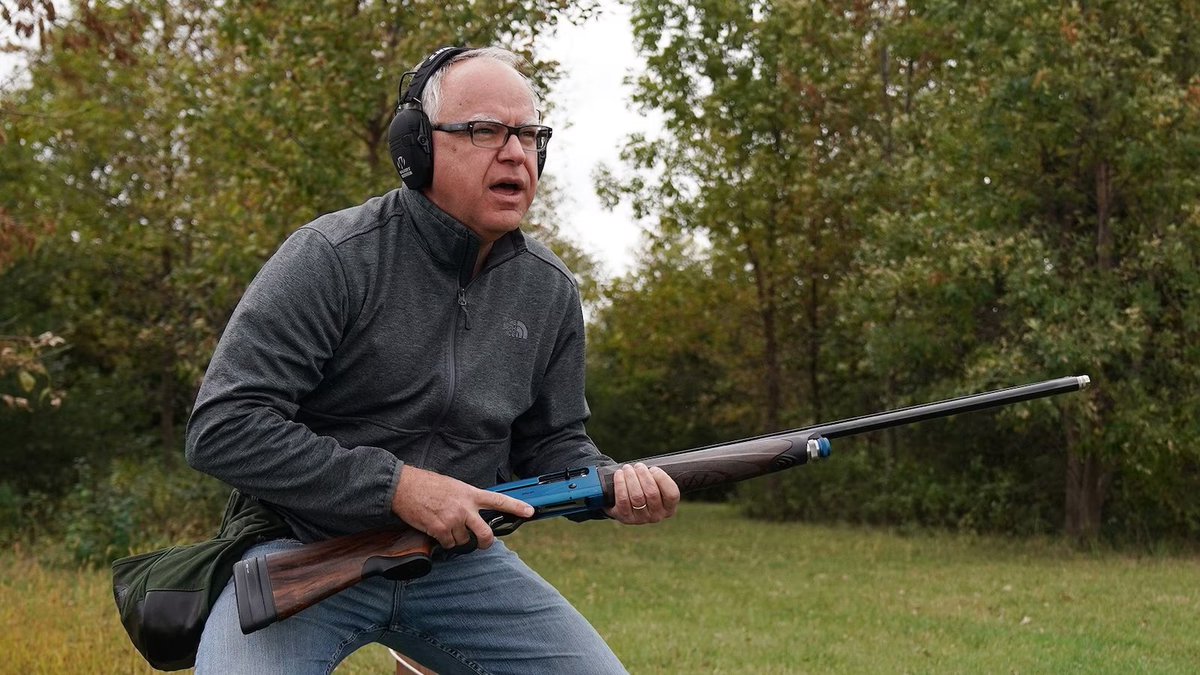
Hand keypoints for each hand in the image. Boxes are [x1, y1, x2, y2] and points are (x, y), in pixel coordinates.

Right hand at [391, 465, 533, 550]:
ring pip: (464, 541)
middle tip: (483, 543)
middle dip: (486, 542)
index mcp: (470, 493)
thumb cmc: (428, 485)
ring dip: (457, 540)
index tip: (530, 511)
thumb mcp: (454, 487)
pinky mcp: (439, 529)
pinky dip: (444, 542)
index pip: (498, 500)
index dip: (516, 507)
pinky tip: (437, 532)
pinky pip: (448, 544)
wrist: (405, 487)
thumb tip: (474, 513)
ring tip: (446, 527)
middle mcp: (465, 507)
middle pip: (485, 533)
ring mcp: (453, 519)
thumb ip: (468, 499)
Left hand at [605, 463, 679, 523]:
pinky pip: (622, 499)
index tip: (654, 468)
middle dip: (643, 475)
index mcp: (669, 508)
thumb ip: (659, 478)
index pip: (672, 494)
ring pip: (637, 496)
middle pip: (652, 493)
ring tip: (627, 468)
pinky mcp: (625, 517)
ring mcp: (641, 519)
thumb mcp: (656, 486)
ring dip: (631, 478)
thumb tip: (653, 469)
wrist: (623, 503)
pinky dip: (620, 484)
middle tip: (638, 466)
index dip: (662, 478)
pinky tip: (619, 474)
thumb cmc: (643, 489)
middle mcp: (657, 516)